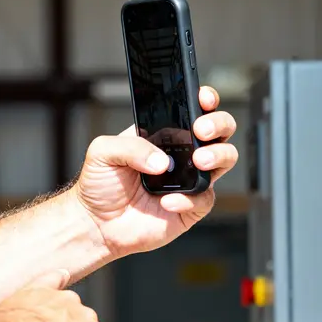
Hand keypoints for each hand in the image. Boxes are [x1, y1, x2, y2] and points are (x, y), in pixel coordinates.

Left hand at [76, 86, 238, 259]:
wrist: (96, 224)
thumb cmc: (100, 184)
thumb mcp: (102, 153)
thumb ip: (129, 146)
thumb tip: (161, 160)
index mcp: (163, 134)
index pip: (193, 109)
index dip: (205, 99)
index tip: (203, 98)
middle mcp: (182, 154)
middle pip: (220, 129)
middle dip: (219, 123)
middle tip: (201, 131)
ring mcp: (189, 179)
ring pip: (225, 159)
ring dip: (218, 155)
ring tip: (198, 160)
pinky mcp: (191, 206)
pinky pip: (205, 198)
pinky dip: (189, 198)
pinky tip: (167, 200)